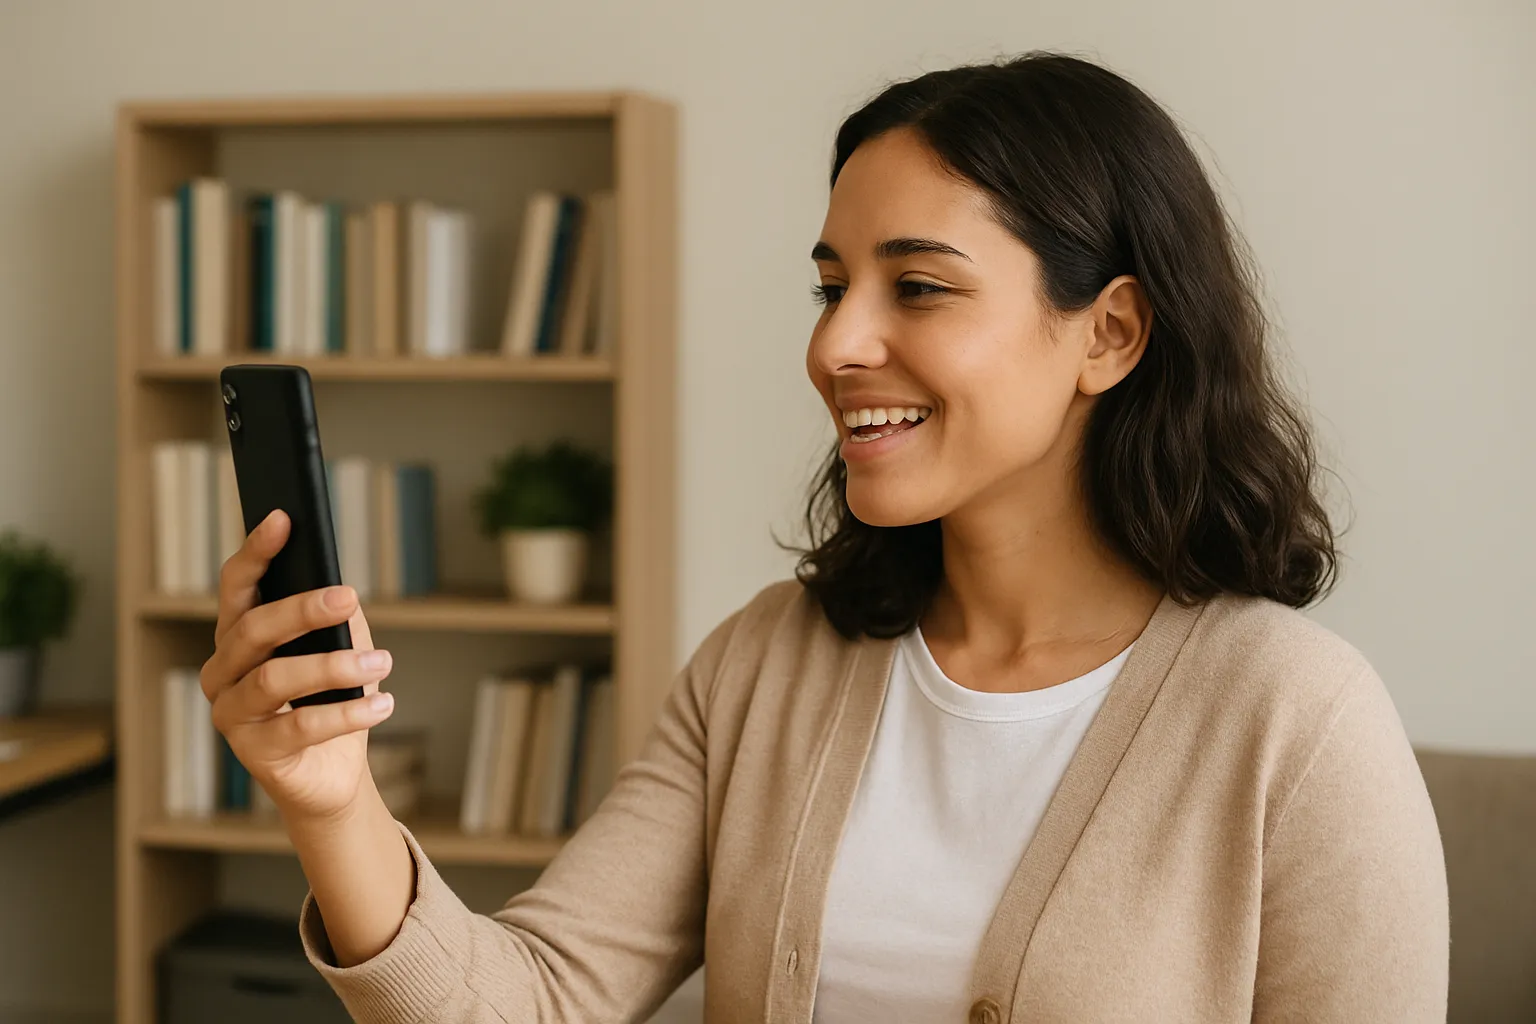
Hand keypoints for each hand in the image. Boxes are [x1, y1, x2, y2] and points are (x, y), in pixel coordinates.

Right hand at [201, 510, 396, 824]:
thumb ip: (334, 618)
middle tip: (348, 597)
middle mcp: (224, 673)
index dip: (256, 552)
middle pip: (253, 629)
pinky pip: (300, 727)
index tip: (283, 518)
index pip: (236, 587)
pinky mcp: (254, 754)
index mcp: (238, 638)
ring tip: (380, 661)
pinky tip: (382, 704)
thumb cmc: (331, 702)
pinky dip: (347, 714)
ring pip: (274, 678)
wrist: (333, 775)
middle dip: (302, 609)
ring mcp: (232, 715)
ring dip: (334, 666)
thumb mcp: (339, 649)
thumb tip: (342, 592)